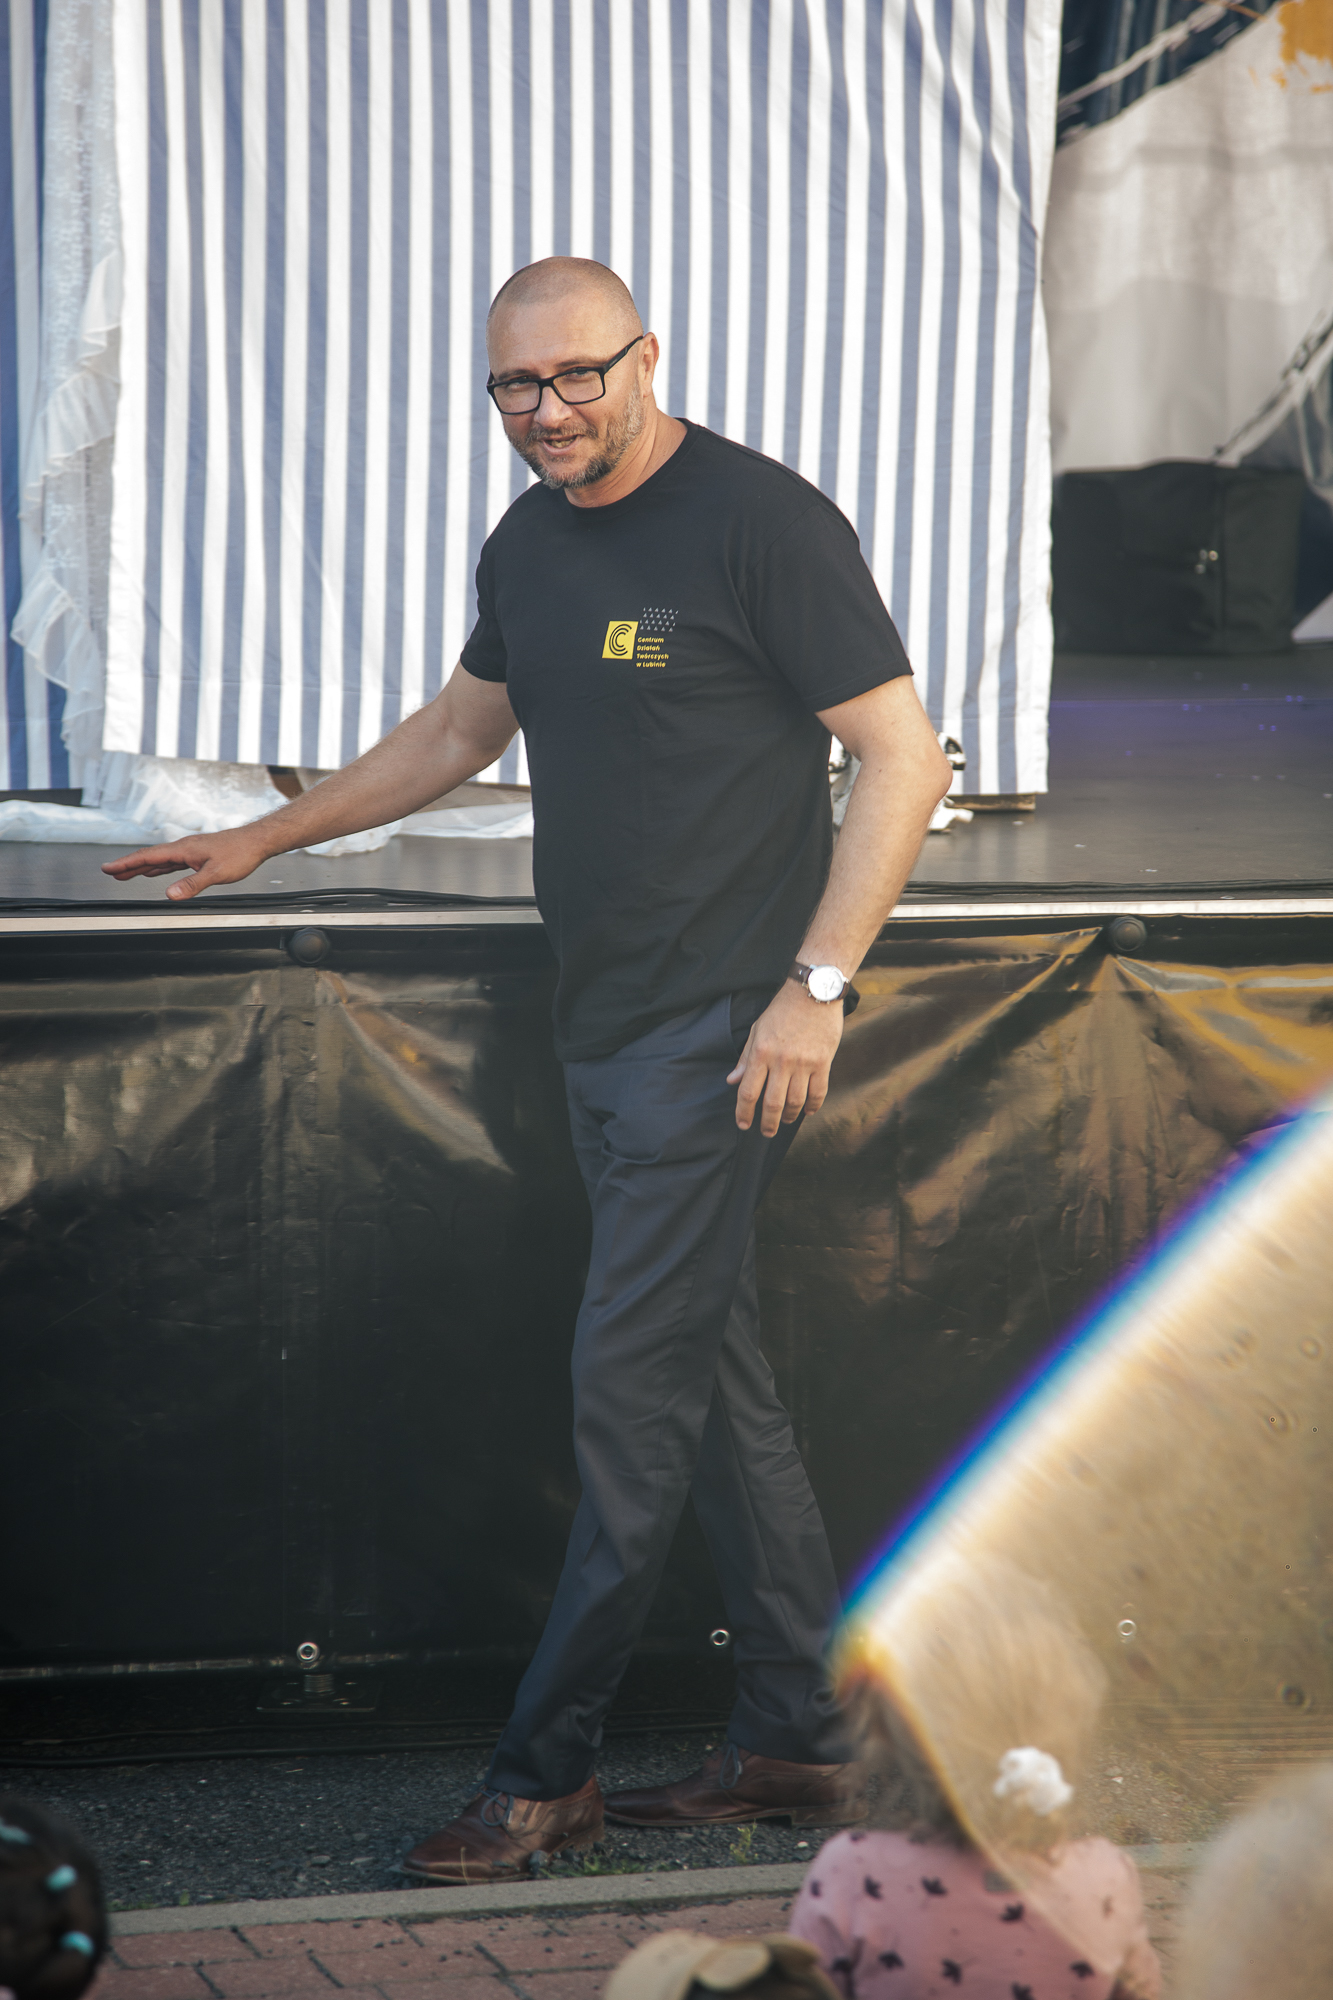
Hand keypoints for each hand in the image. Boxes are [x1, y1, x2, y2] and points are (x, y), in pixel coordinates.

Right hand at [101, 824, 272, 898]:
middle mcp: (183, 847)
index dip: (127, 863)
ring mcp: (190, 851)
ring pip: (159, 860)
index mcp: (183, 849)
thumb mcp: (216, 873)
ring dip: (141, 867)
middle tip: (109, 872)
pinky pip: (171, 862)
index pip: (148, 857)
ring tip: (125, 874)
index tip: (108, 868)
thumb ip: (192, 885)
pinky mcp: (198, 855)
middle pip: (149, 857)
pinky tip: (154, 872)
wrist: (257, 841)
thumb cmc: (240, 854)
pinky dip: (159, 868)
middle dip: (128, 865)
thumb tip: (169, 895)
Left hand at [727, 982, 844, 1136]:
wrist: (813, 992)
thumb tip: (733, 1081)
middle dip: (767, 1123)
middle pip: (772, 1103)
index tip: (743, 1124)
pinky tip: (807, 1111)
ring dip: (789, 1116)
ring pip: (795, 1102)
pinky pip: (818, 1092)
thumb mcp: (757, 1030)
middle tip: (765, 1132)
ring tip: (785, 1121)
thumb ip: (746, 1058)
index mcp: (761, 1053)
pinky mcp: (823, 1062)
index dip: (744, 1112)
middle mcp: (781, 1061)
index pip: (748, 1091)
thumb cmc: (782, 1010)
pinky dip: (812, 1106)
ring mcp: (804, 1063)